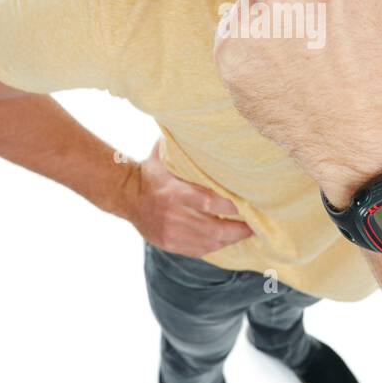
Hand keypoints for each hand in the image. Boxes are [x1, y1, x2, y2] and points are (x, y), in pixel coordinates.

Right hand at [127, 140, 254, 256]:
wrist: (125, 195)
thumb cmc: (152, 171)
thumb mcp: (165, 155)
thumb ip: (184, 148)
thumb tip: (209, 131)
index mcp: (174, 192)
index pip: (209, 202)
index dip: (231, 206)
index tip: (249, 204)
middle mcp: (173, 215)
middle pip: (214, 228)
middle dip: (238, 229)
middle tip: (255, 224)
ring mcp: (171, 233)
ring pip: (209, 243)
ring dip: (230, 239)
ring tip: (246, 232)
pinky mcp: (168, 244)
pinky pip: (199, 251)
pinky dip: (216, 246)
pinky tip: (226, 240)